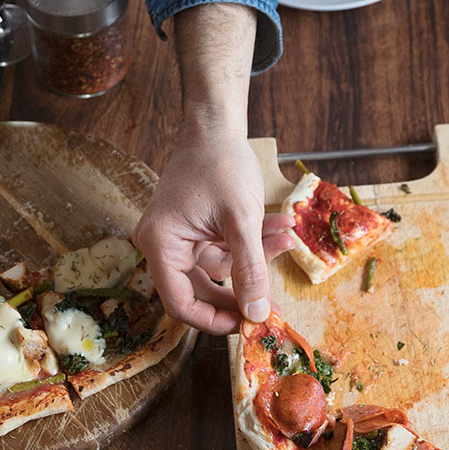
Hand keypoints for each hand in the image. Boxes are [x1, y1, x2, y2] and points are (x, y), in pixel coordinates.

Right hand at [133, 117, 296, 333]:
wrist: (217, 124)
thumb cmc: (221, 164)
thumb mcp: (241, 220)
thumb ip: (250, 271)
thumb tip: (256, 316)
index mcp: (160, 244)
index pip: (181, 303)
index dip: (215, 319)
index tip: (248, 325)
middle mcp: (162, 244)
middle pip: (201, 289)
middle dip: (243, 289)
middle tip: (274, 300)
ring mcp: (178, 237)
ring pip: (220, 267)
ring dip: (256, 256)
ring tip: (288, 238)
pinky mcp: (195, 229)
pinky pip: (224, 247)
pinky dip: (251, 241)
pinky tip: (280, 226)